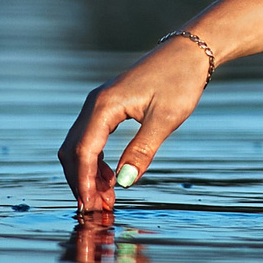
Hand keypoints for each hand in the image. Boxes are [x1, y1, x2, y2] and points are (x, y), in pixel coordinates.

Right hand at [57, 37, 211, 213]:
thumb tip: (124, 182)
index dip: (84, 182)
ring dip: (88, 174)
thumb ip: (143, 150)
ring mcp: (98, 104)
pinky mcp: (107, 107)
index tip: (90, 206)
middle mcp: (94, 104)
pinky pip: (91, 139)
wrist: (189, 52)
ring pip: (79, 146)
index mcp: (104, 106)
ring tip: (106, 199)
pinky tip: (111, 178)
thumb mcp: (166, 118)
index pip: (83, 151)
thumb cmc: (181, 80)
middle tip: (96, 210)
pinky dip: (96, 161)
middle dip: (82, 182)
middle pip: (73, 151)